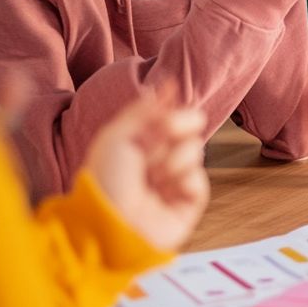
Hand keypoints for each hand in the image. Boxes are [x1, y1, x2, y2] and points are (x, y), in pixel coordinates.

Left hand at [81, 88, 209, 251]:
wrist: (112, 222)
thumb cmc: (107, 179)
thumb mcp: (117, 135)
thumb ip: (144, 109)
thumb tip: (168, 84)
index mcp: (139, 143)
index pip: (168, 115)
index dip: (172, 110)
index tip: (167, 106)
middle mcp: (157, 160)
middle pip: (188, 128)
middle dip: (176, 128)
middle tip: (160, 137)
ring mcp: (174, 181)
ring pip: (196, 150)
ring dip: (175, 158)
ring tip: (155, 176)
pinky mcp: (188, 203)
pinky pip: (200, 180)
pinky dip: (185, 181)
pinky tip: (167, 190)